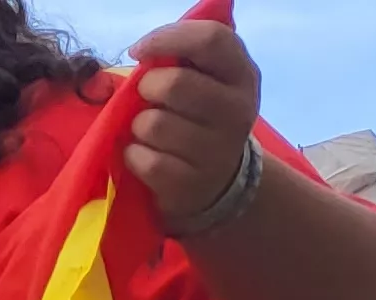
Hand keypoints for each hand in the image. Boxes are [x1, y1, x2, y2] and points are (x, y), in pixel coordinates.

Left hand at [124, 19, 262, 231]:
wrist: (219, 180)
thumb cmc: (200, 117)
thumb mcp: (207, 81)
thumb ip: (183, 59)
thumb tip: (143, 52)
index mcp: (241, 74)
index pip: (210, 39)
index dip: (167, 38)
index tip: (139, 51)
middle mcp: (238, 110)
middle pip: (175, 84)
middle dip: (146, 87)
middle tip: (147, 97)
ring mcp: (218, 150)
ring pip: (153, 124)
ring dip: (138, 126)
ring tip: (150, 131)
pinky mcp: (192, 184)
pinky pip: (146, 161)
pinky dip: (133, 156)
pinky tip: (146, 155)